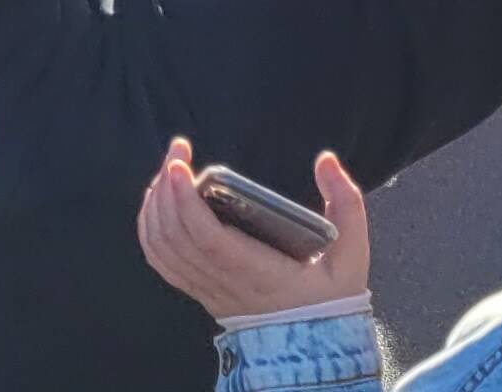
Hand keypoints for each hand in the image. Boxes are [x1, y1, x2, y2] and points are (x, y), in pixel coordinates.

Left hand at [136, 143, 369, 321]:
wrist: (313, 348)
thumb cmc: (331, 299)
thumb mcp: (352, 255)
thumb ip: (346, 203)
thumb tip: (326, 161)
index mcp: (256, 273)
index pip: (207, 237)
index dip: (185, 201)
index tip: (181, 165)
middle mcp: (223, 283)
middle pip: (175, 235)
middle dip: (166, 187)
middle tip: (177, 152)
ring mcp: (206, 289)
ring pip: (161, 246)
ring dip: (155, 204)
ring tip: (168, 170)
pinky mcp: (198, 291)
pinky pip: (160, 260)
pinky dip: (149, 228)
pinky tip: (158, 202)